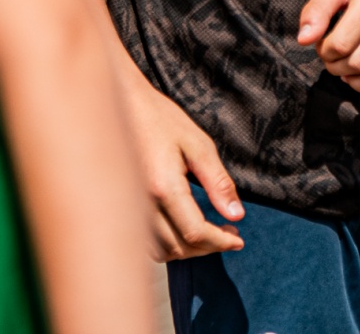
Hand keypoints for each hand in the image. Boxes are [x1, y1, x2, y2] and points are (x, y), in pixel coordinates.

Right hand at [123, 75, 245, 261]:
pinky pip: (145, 242)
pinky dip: (168, 246)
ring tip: (210, 234)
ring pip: (160, 251)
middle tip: (230, 235)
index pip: (195, 233)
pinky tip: (183, 230)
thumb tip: (237, 215)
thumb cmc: (161, 120)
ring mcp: (127, 209)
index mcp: (163, 188)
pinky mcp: (121, 209)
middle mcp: (142, 205)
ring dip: (188, 251)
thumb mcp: (198, 145)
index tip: (239, 240)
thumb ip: (218, 183)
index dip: (221, 242)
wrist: (120, 107)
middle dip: (209, 248)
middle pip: (179, 248)